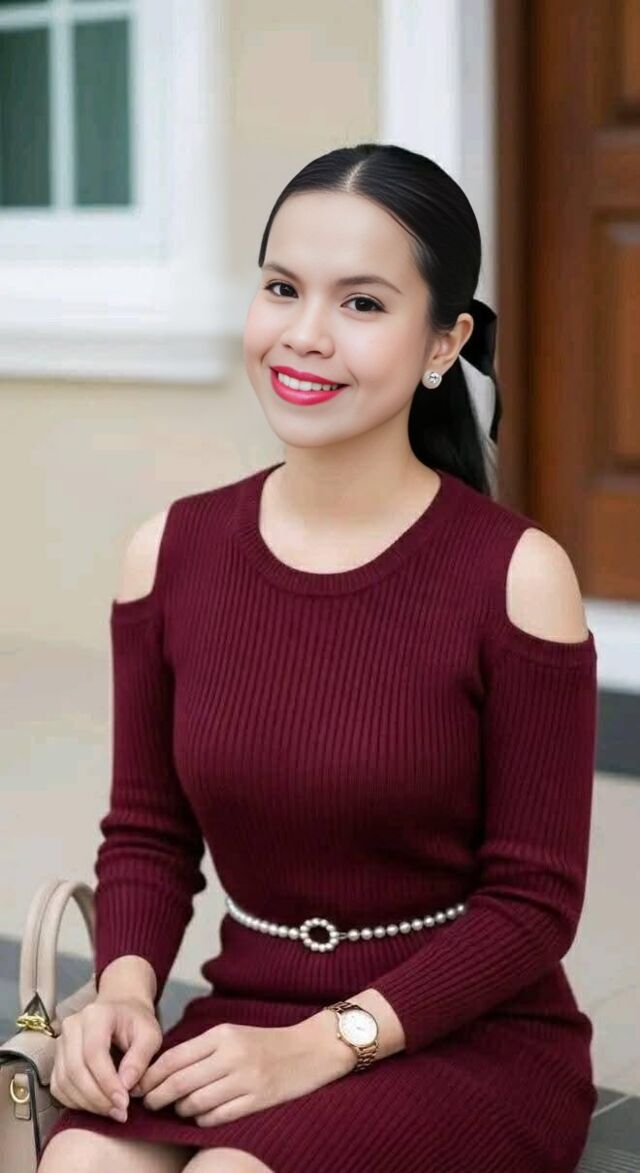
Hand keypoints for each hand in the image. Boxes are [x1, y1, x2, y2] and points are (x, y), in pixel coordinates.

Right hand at [50, 995, 162, 1121]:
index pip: (94, 1053)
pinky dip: (76, 1102)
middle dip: (97, 1097)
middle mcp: (72, 1026)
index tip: (124, 1102)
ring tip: (112, 1112)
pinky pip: (58, 1087)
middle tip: (120, 1113)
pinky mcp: (56, 1060)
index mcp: (96, 1015)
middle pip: (75, 1069)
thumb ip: (140, 1058)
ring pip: (64, 1081)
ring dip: (87, 1103)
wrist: (120, 1011)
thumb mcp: (150, 1035)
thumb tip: (126, 1086)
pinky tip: (96, 1107)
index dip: (107, 1082)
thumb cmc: (137, 1023)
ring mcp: (60, 1043)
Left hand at [135, 1020, 353, 1126]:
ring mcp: (245, 1079)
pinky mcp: (257, 1099)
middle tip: (148, 1104)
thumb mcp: (232, 1034)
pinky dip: (203, 1119)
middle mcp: (231, 1055)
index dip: (151, 1075)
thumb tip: (163, 1070)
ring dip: (180, 1109)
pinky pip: (218, 1116)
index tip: (139, 1086)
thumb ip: (202, 1049)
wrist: (310, 1050)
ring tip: (177, 1109)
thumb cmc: (265, 1043)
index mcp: (222, 1035)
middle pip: (180, 1082)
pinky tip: (200, 1116)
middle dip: (158, 1096)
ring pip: (196, 1102)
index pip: (174, 1057)